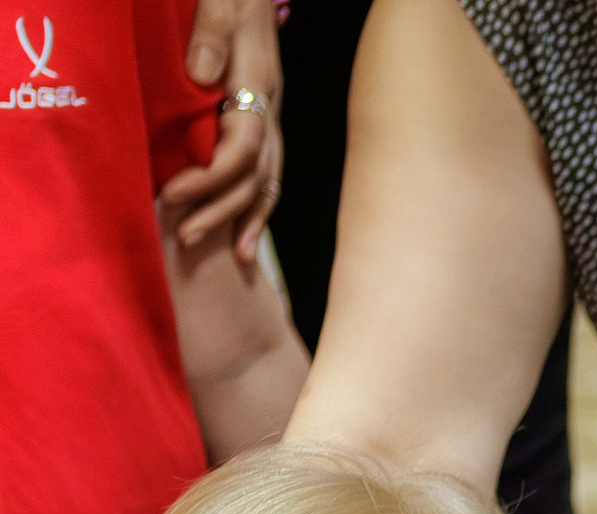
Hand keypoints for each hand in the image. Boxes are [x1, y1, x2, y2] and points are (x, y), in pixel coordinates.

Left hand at [161, 0, 284, 261]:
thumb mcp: (220, 4)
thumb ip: (210, 37)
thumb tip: (201, 77)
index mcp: (258, 88)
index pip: (243, 149)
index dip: (211, 178)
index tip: (174, 194)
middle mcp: (270, 110)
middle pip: (257, 176)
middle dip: (224, 210)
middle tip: (187, 235)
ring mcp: (270, 118)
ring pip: (268, 180)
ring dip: (246, 218)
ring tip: (232, 254)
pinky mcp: (262, 121)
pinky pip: (268, 173)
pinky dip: (259, 207)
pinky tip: (247, 233)